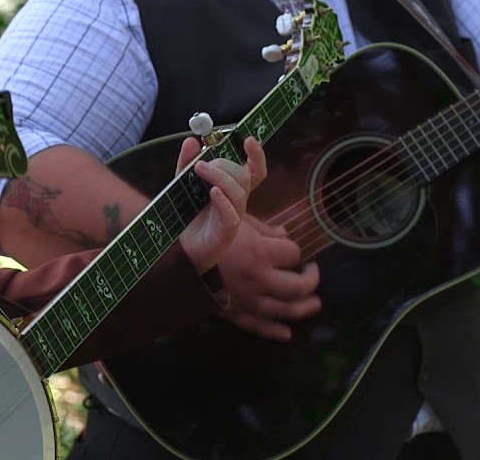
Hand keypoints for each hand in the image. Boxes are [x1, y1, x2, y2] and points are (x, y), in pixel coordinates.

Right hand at [172, 136, 319, 340]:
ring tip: (313, 304)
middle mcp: (258, 278)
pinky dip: (275, 331)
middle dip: (310, 279)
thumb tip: (248, 145)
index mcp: (259, 251)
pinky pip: (259, 326)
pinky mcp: (233, 314)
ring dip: (303, 307)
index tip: (287, 245)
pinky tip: (286, 334)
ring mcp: (246, 300)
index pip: (292, 252)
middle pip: (298, 285)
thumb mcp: (214, 198)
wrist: (165, 259)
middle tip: (312, 272)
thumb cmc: (190, 227)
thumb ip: (236, 179)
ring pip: (285, 310)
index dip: (293, 248)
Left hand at [177, 135, 265, 271]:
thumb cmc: (188, 213)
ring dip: (220, 176)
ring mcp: (234, 215)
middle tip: (201, 164)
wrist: (180, 246)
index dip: (256, 155)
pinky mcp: (227, 231)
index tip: (248, 139)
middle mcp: (237, 200)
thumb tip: (192, 140)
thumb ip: (187, 163)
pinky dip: (223, 200)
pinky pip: (232, 214)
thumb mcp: (183, 183)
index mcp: (232, 187)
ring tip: (199, 169)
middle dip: (224, 165)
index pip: (254, 170)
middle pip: (244, 176)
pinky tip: (212, 192)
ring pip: (239, 191)